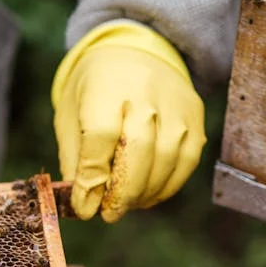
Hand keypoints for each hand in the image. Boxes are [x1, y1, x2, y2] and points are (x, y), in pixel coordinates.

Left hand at [52, 21, 206, 221]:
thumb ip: (76, 158)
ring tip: (125, 206)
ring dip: (145, 192)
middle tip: (108, 214)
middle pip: (139, 150)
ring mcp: (175, 104)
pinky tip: (148, 196)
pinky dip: (168, 185)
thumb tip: (82, 202)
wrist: (132, 52)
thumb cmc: (92, 92)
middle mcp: (145, 94)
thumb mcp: (70, 116)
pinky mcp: (195, 114)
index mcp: (105, 89)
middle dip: (122, 191)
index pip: (100, 137)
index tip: (85, 207)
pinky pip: (187, 159)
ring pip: (167, 158)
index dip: (93, 177)